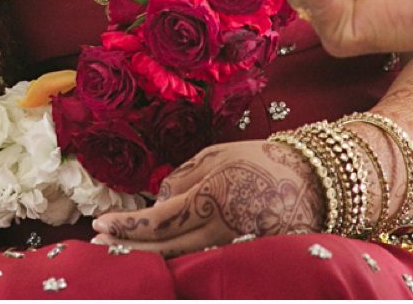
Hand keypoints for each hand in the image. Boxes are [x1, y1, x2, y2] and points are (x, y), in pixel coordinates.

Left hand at [90, 141, 324, 255]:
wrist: (314, 181)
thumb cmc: (262, 160)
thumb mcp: (218, 155)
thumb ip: (183, 177)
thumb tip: (158, 200)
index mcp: (211, 197)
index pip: (159, 219)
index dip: (127, 224)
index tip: (101, 225)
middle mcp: (220, 227)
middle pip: (165, 246)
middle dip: (129, 245)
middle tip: (99, 244)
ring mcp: (233, 244)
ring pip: (183, 257)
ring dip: (149, 254)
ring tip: (122, 251)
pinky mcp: (245, 253)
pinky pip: (204, 258)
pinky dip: (179, 257)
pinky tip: (159, 254)